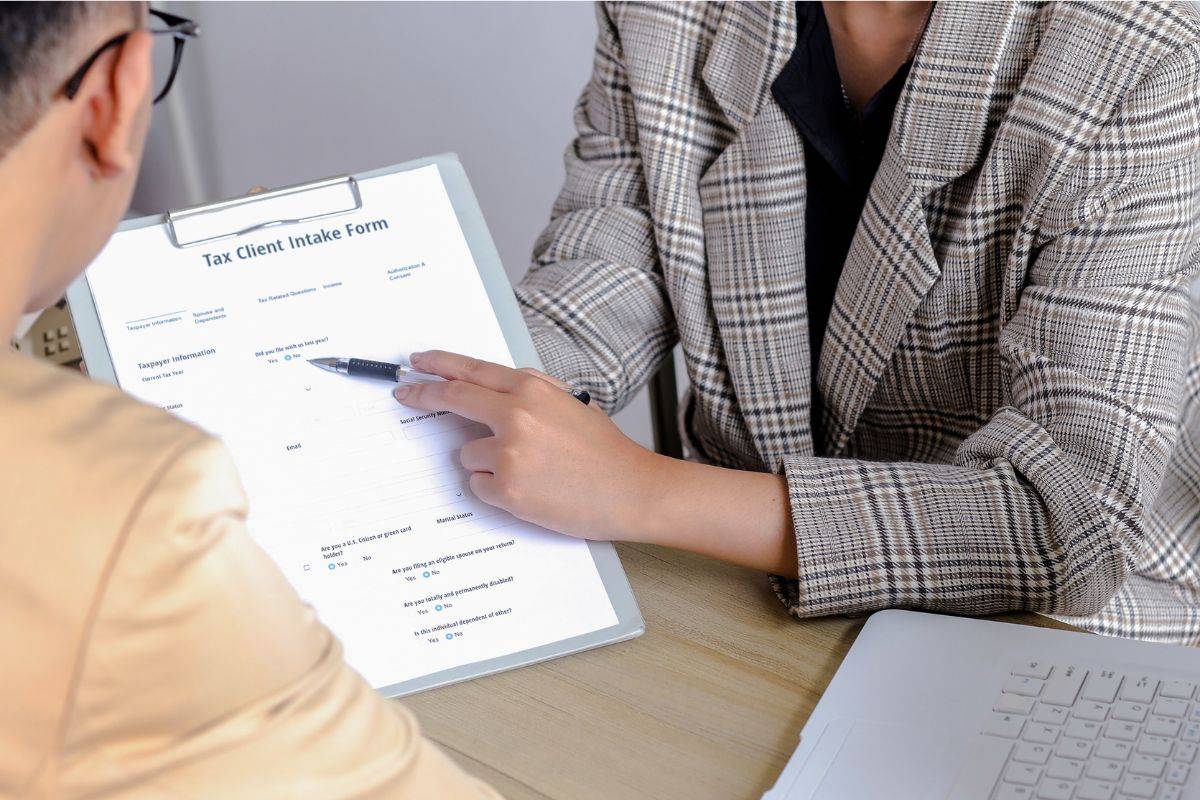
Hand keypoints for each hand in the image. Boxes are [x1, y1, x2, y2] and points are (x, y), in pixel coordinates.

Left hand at [393, 350, 661, 540]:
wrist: (631, 490)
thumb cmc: (605, 451)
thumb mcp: (569, 405)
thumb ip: (529, 395)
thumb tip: (490, 394)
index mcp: (533, 390)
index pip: (471, 371)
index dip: (438, 366)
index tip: (417, 364)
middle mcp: (516, 416)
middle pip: (453, 398)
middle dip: (423, 395)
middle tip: (406, 395)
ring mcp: (509, 453)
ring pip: (467, 454)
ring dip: (487, 463)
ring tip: (529, 471)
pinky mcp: (507, 489)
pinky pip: (480, 486)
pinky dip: (497, 491)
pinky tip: (531, 491)